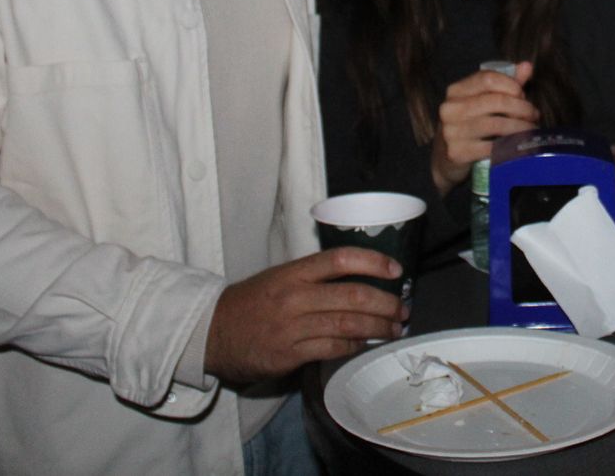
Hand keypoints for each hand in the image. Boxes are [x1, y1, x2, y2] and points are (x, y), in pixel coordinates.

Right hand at [205, 249, 404, 381]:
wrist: (212, 332)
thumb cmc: (252, 302)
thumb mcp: (280, 277)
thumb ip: (315, 276)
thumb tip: (361, 277)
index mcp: (294, 272)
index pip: (341, 259)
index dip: (373, 261)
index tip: (396, 269)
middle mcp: (295, 297)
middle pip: (353, 295)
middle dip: (386, 303)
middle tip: (402, 309)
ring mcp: (292, 327)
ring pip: (348, 324)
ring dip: (378, 327)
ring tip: (394, 328)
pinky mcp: (289, 354)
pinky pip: (333, 349)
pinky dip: (354, 346)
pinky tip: (364, 344)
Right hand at [431, 62, 539, 193]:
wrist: (445, 160)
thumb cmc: (469, 126)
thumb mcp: (483, 102)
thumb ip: (505, 84)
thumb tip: (527, 66)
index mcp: (455, 91)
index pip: (487, 78)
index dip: (511, 84)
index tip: (524, 95)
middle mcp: (450, 109)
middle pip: (495, 101)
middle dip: (521, 108)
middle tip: (534, 115)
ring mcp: (451, 131)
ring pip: (497, 124)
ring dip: (520, 127)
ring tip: (531, 130)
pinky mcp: (457, 153)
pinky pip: (492, 147)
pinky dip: (510, 146)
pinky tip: (520, 145)